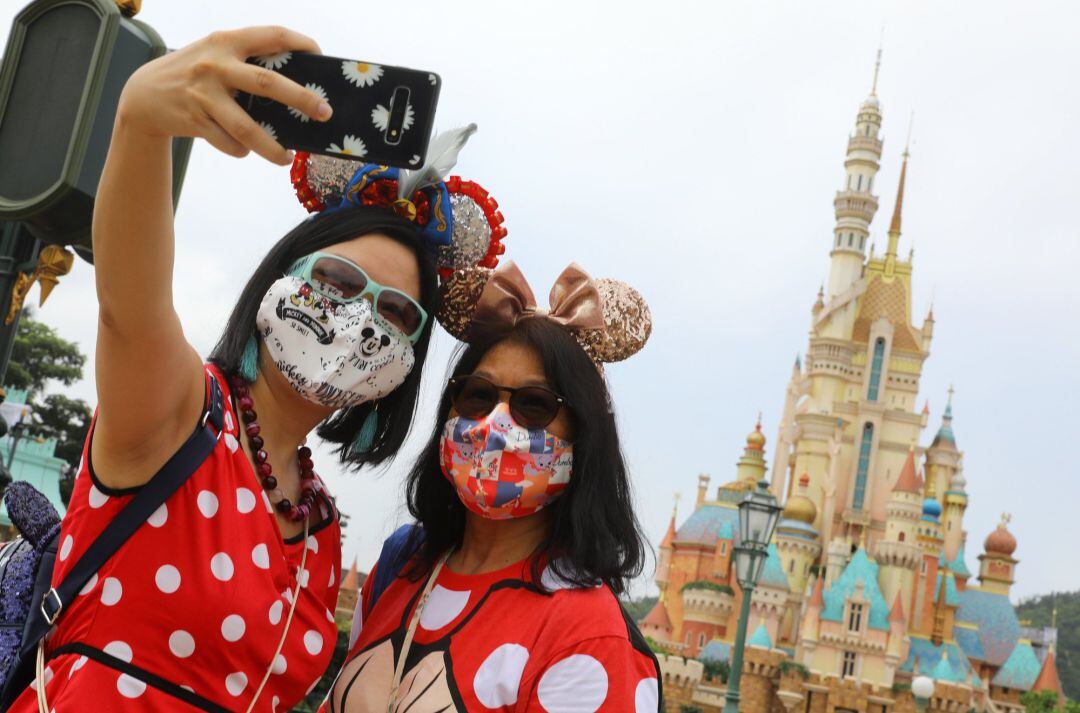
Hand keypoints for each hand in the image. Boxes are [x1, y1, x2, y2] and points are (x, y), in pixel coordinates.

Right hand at [116, 26, 331, 164]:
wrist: (142, 95)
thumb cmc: (194, 73)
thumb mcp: (215, 54)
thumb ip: (247, 61)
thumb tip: (297, 86)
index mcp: (226, 41)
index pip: (272, 34)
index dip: (300, 42)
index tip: (320, 55)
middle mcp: (216, 65)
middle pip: (268, 83)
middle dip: (301, 99)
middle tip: (325, 113)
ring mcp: (204, 94)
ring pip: (247, 128)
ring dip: (272, 147)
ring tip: (287, 157)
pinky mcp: (194, 120)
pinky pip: (228, 143)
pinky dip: (241, 150)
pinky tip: (247, 150)